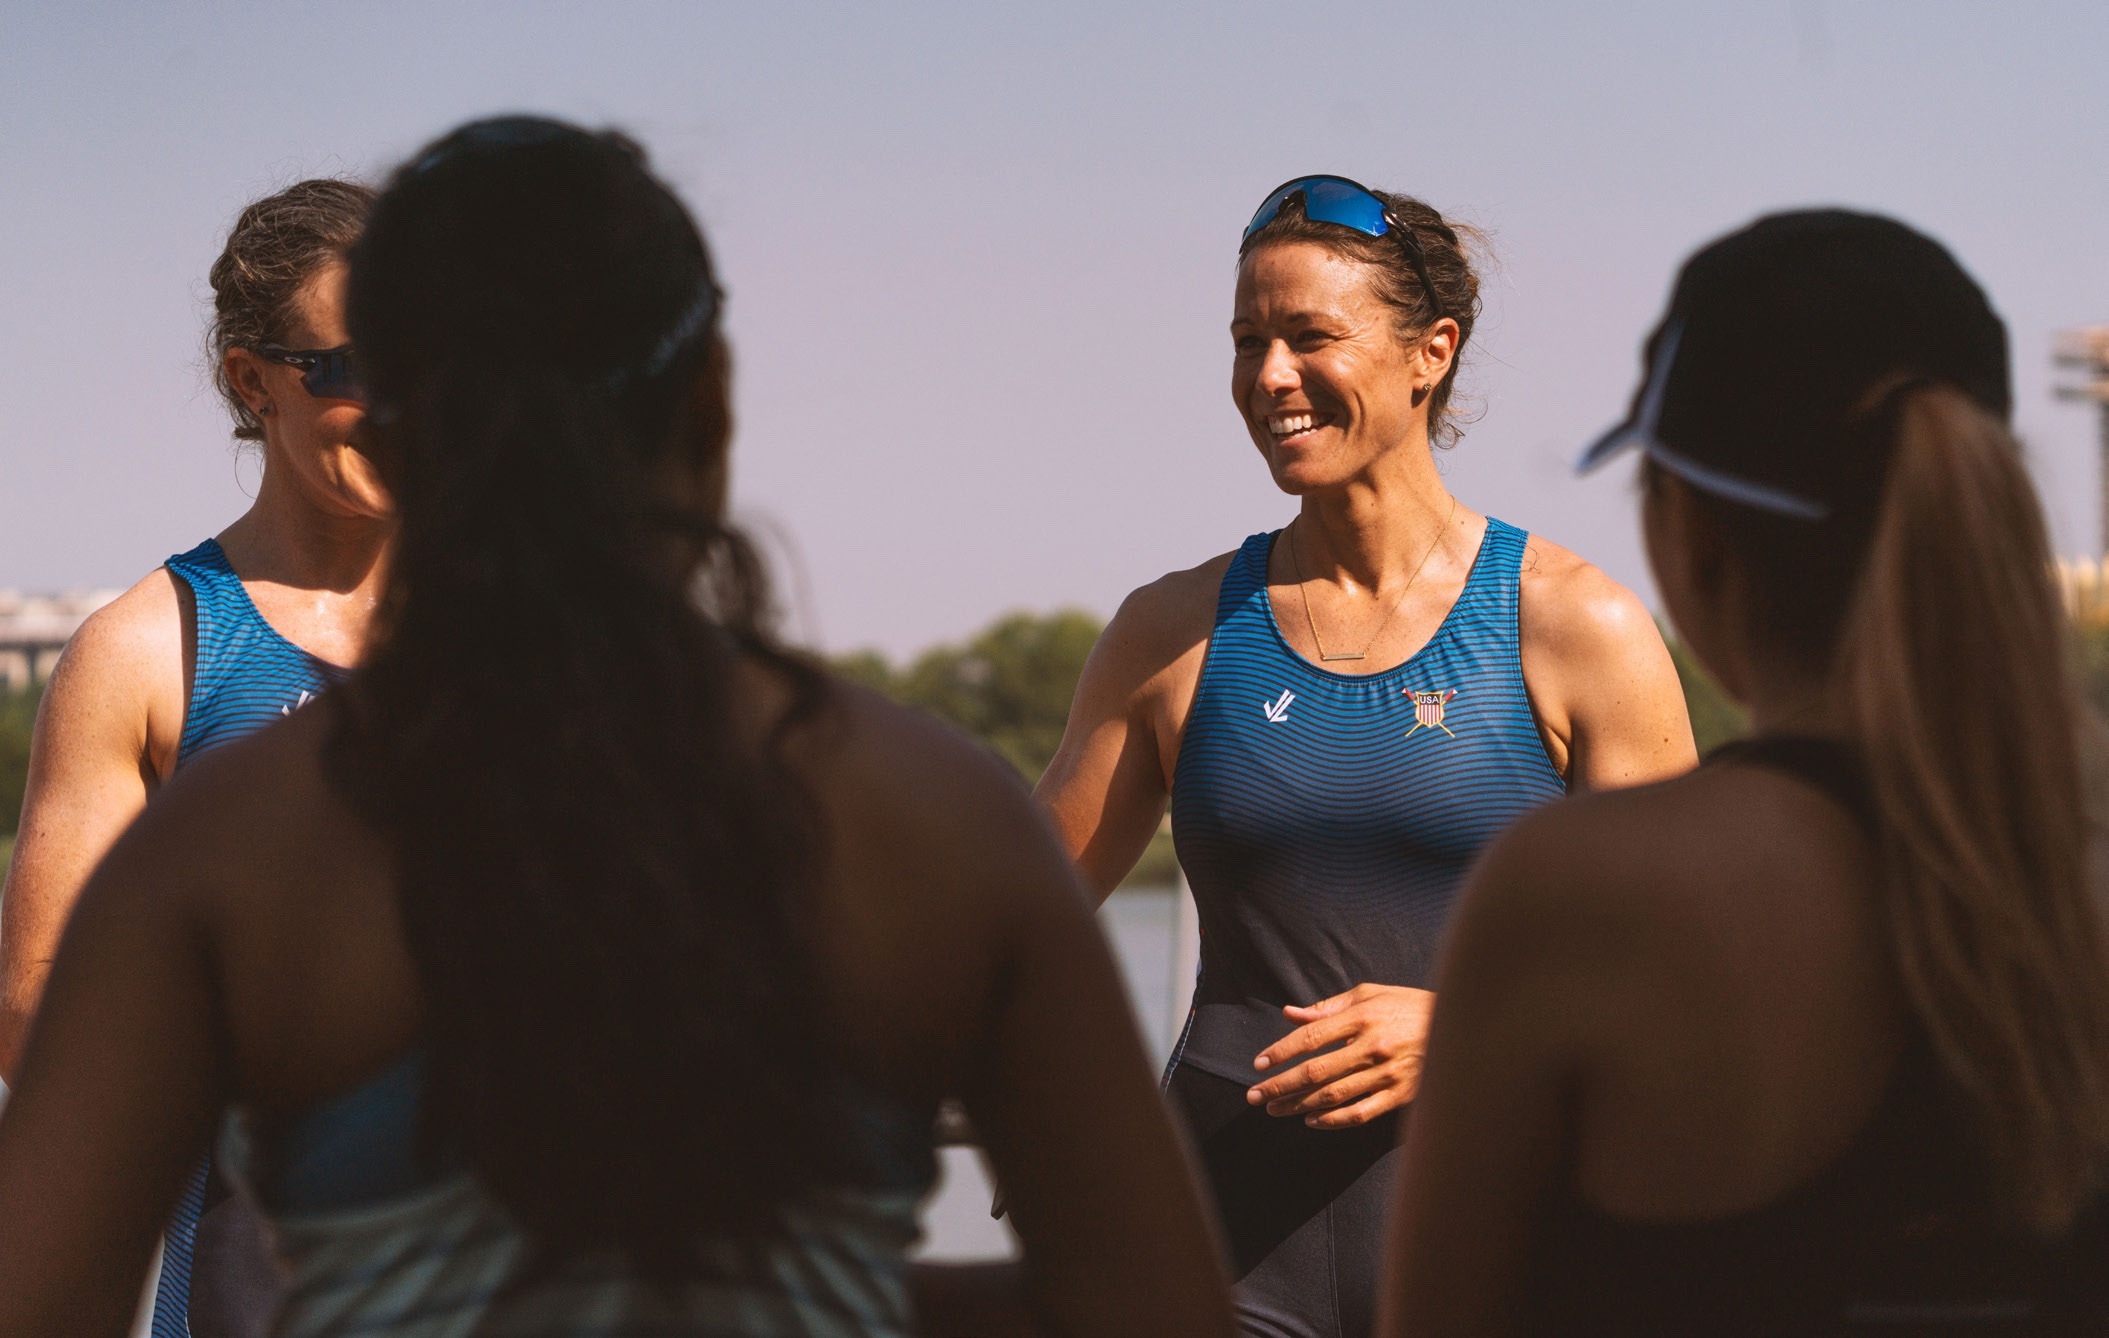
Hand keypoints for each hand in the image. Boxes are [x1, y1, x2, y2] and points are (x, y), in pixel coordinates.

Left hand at [1246, 983, 1434, 1128]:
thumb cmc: (1407, 1005)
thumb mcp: (1369, 994)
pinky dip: (1334, 1121)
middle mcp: (1372, 1047)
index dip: (1281, 1052)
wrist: (1458, 1025)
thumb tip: (1289, 1014)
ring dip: (1298, 1106)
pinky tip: (1311, 1121)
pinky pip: (1361, 1113)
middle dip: (1280, 1086)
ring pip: (1333, 1096)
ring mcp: (1388, 1074)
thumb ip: (1327, 1007)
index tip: (1259, 1065)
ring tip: (1274, 1109)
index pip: (1311, 1037)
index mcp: (1362, 1017)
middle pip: (1316, 1072)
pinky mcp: (1401, 1095)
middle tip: (1255, 1096)